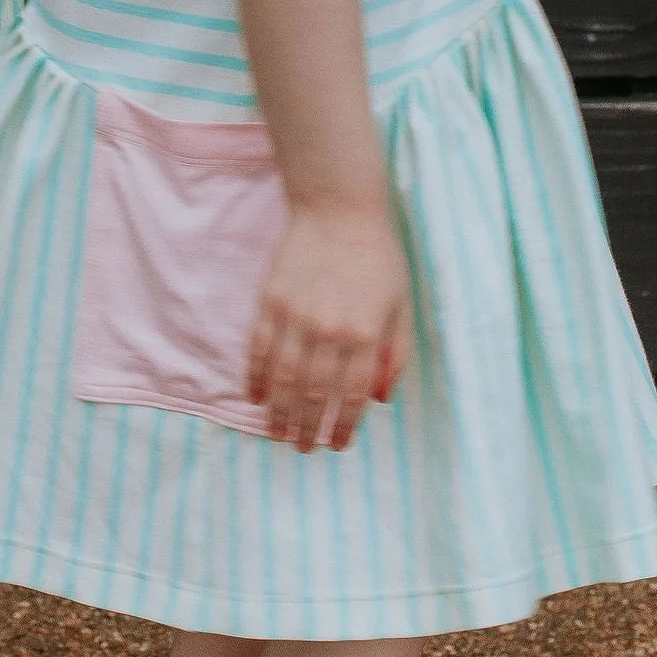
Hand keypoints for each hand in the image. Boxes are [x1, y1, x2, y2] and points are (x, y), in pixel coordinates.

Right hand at [245, 204, 412, 452]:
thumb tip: (382, 400)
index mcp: (366, 334)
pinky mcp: (270, 301)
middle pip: (314, 395)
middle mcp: (330, 330)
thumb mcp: (401, 305)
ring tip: (277, 435)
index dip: (344, 425)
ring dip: (279, 413)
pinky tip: (256, 398)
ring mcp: (296, 316)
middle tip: (303, 449)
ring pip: (284, 379)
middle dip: (308, 428)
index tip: (336, 445)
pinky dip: (256, 377)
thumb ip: (396, 354)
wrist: (339, 207)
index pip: (354, 395)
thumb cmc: (377, 257)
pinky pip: (259, 349)